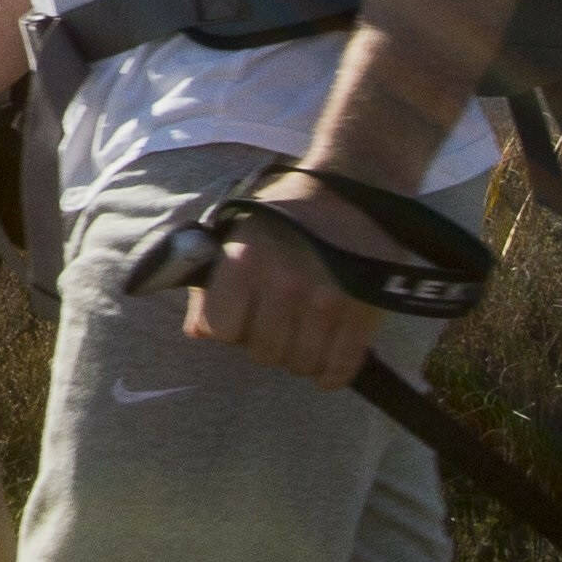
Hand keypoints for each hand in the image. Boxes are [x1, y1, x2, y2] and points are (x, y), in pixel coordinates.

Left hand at [178, 178, 390, 386]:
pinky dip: (331, 372)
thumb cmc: (288, 214)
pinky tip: (327, 361)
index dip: (228, 328)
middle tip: (277, 325)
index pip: (220, 329)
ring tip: (303, 335)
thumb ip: (213, 282)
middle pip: (263, 352)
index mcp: (245, 260)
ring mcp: (326, 299)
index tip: (239, 318)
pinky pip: (341, 366)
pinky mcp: (364, 311)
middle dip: (266, 344)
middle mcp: (283, 283)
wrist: (353, 188)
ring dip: (299, 357)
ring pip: (301, 364)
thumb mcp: (239, 233)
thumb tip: (197, 332)